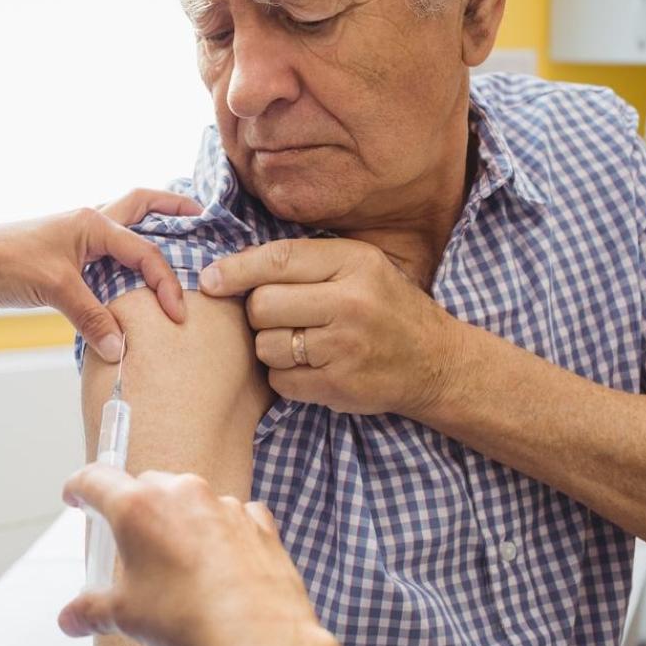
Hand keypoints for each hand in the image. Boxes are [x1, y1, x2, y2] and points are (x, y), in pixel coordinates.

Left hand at [0, 189, 200, 361]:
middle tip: (201, 216)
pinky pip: (107, 256)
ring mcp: (76, 240)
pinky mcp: (65, 259)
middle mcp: (89, 223)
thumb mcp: (56, 290)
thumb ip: (92, 318)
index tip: (178, 314)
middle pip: (141, 206)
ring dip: (150, 231)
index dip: (166, 283)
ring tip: (179, 240)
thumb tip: (120, 350)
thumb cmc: (6, 264)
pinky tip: (134, 279)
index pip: (144, 251)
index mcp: (93, 223)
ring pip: (124, 228)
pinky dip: (126, 262)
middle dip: (172, 208)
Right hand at [58, 466, 359, 645]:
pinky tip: (221, 566)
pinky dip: (222, 532)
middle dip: (134, 510)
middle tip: (132, 546)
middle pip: (145, 486)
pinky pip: (232, 516)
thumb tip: (73, 619)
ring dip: (181, 522)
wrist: (257, 637)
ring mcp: (222, 503)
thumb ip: (93, 610)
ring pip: (190, 500)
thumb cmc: (188, 619)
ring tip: (180, 566)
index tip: (77, 495)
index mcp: (137, 507)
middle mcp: (180, 493)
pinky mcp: (257, 521)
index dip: (80, 487)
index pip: (96, 479)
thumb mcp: (125, 616)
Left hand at [199, 238, 462, 416]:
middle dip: (259, 313)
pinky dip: (285, 377)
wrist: (435, 362)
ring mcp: (344, 347)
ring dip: (271, 346)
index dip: (235, 270)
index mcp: (354, 262)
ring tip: (301, 343)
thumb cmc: (384, 308)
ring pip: (266, 345)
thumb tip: (229, 266)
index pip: (278, 260)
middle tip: (282, 317)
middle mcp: (351, 302)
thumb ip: (304, 262)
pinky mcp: (339, 386)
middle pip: (262, 305)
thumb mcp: (357, 267)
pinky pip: (279, 380)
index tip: (210, 280)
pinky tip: (310, 368)